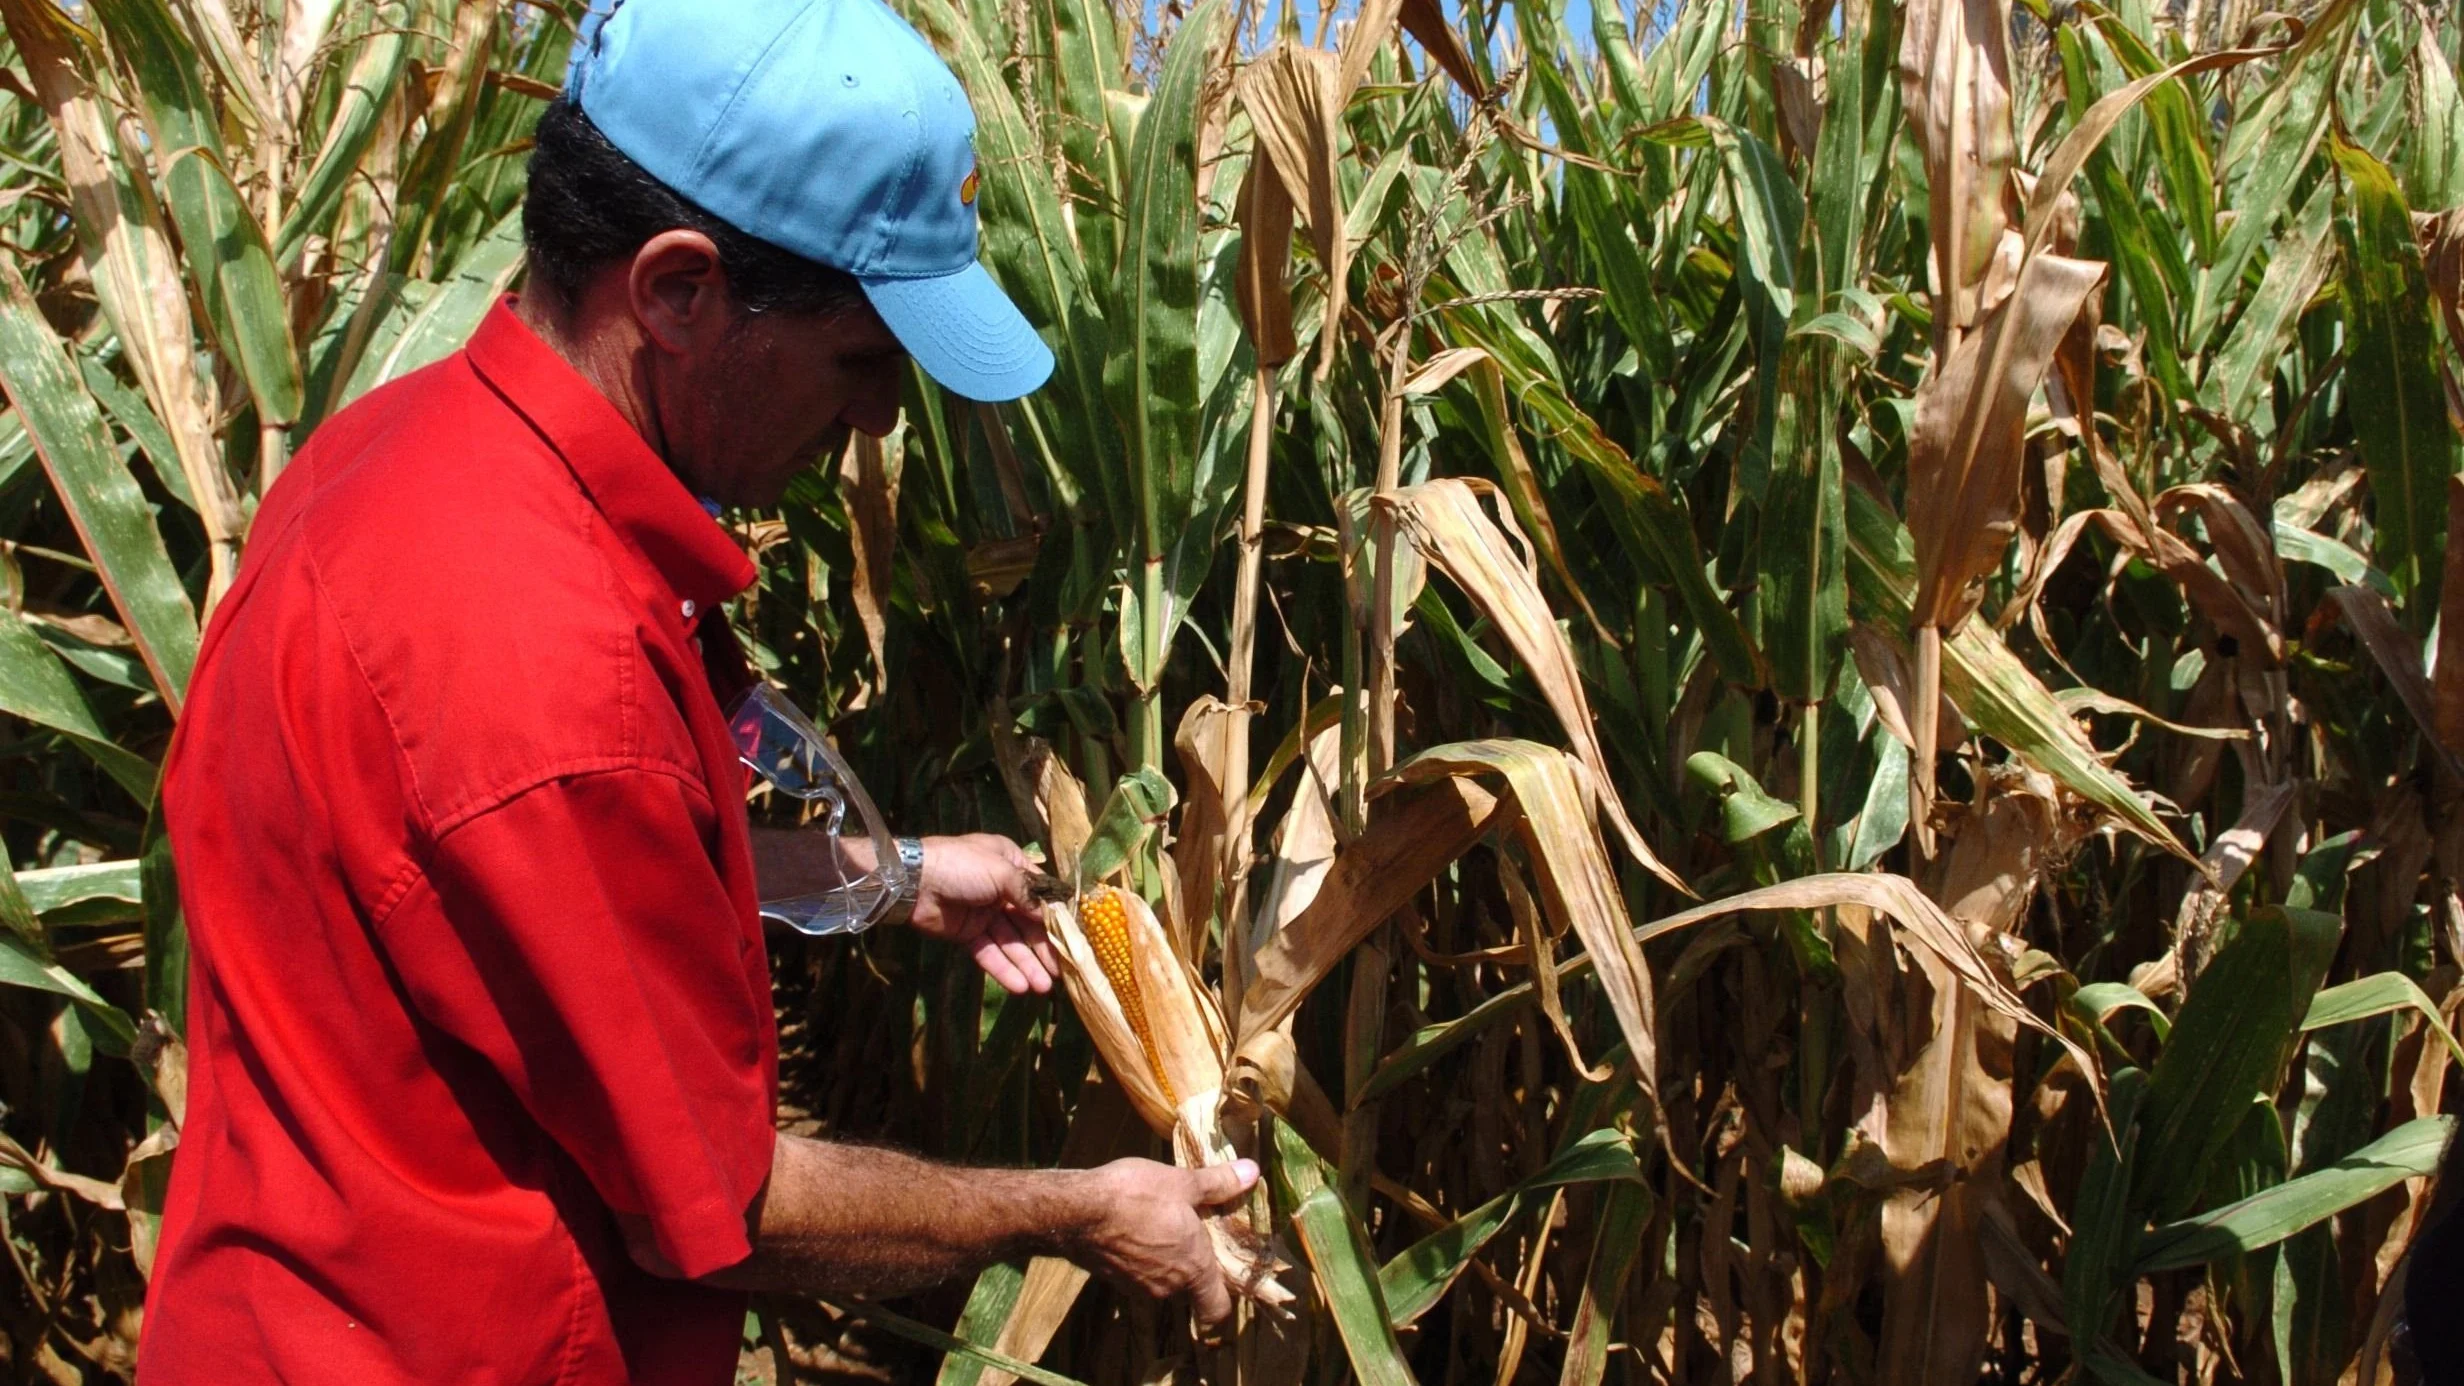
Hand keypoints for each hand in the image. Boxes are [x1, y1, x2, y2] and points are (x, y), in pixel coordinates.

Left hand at [909, 834, 1060, 994]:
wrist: (913, 882)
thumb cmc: (962, 866)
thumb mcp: (1001, 871)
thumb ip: (1028, 894)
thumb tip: (1049, 914)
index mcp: (1011, 865)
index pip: (1040, 894)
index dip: (1056, 917)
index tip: (1073, 940)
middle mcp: (1002, 891)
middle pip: (1028, 923)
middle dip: (1043, 948)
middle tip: (1061, 973)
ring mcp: (984, 914)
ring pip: (1011, 943)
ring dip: (1027, 964)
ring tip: (1043, 988)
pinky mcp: (968, 935)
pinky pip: (989, 953)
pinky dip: (1003, 969)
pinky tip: (1019, 987)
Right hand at [1073, 1157, 1259, 1328]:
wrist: (1076, 1211)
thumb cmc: (1136, 1195)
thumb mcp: (1182, 1182)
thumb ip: (1220, 1183)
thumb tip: (1253, 1171)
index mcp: (1194, 1269)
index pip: (1217, 1308)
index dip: (1224, 1298)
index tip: (1226, 1279)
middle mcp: (1168, 1288)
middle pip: (1190, 1289)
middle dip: (1192, 1265)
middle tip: (1192, 1232)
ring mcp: (1137, 1287)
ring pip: (1162, 1281)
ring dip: (1165, 1260)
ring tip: (1159, 1225)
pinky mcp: (1113, 1280)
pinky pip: (1137, 1274)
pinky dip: (1140, 1258)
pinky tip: (1132, 1229)